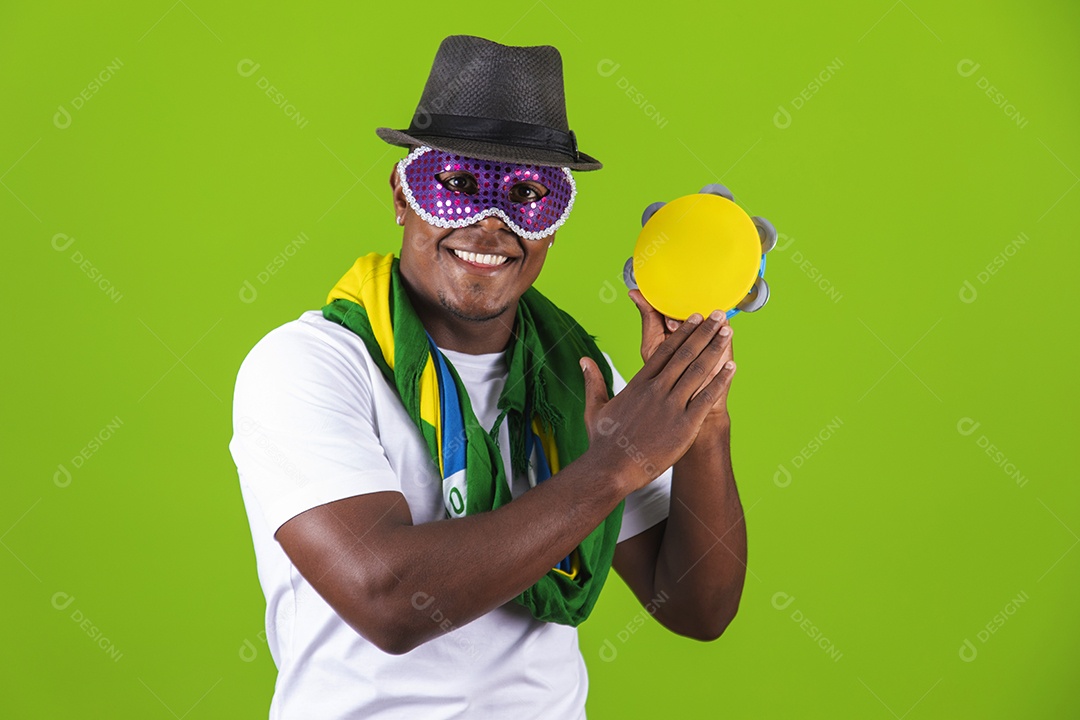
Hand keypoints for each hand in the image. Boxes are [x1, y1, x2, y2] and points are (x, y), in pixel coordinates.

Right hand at [579, 311, 735, 492]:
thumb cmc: (603, 442)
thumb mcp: (595, 407)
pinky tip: (732, 367)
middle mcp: (656, 390)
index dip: (683, 333)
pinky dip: (720, 381)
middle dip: (704, 332)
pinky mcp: (684, 425)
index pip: (664, 351)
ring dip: (714, 349)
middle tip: (717, 315)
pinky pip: (706, 398)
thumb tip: (584, 361)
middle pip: (684, 354)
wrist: (611, 469)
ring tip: (727, 332)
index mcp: (638, 384)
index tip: (694, 319)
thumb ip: (594, 380)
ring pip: (697, 371)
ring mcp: (671, 406)